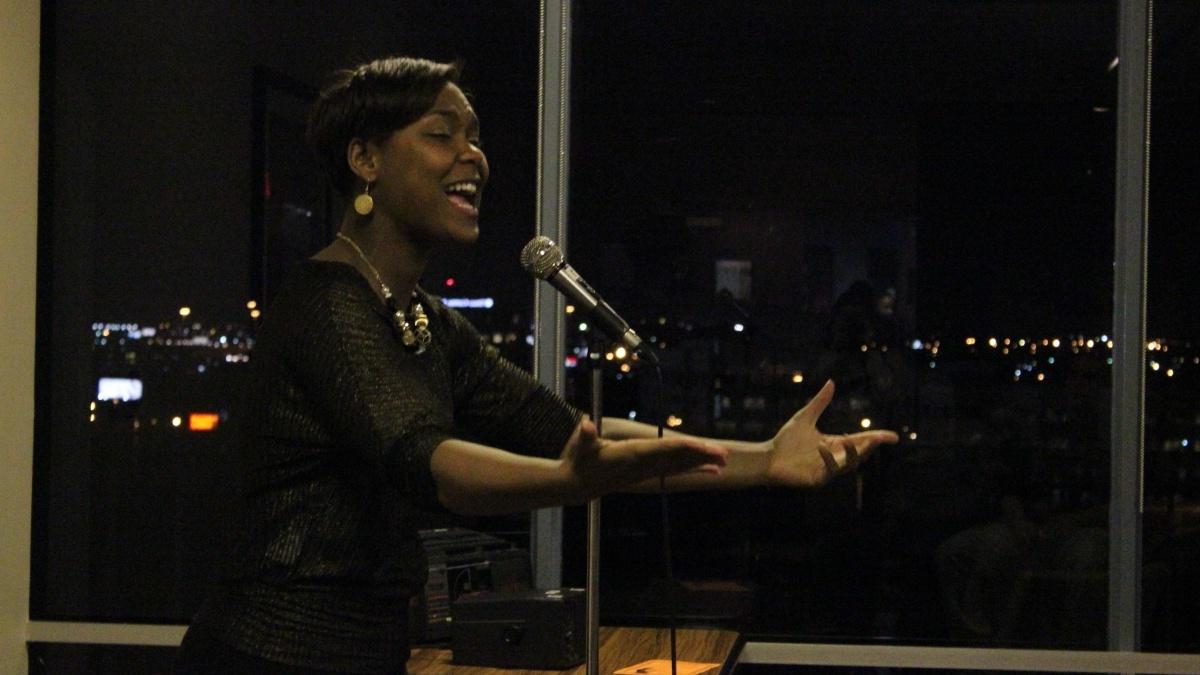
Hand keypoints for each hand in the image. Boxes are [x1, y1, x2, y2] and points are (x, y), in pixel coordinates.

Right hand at [562, 419, 728, 498]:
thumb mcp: (581, 446)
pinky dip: (694, 470)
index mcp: (632, 455)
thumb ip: (585, 436)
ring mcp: (648, 472)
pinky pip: (675, 472)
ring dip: (702, 463)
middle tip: (725, 453)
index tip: (702, 447)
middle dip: (701, 456)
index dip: (683, 448)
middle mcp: (644, 466)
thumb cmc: (580, 461)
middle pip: (678, 459)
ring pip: (680, 466)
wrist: (578, 485)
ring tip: (724, 461)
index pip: (663, 449)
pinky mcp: (648, 475)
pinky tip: (712, 472)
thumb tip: (585, 425)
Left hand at [766, 380, 898, 487]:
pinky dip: (828, 460)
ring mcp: (827, 470)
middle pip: (860, 454)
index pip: (860, 441)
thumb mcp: (805, 417)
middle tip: (876, 438)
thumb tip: (831, 382)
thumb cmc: (786, 440)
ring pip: (848, 465)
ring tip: (848, 440)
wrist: (768, 457)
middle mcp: (835, 457)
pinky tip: (822, 448)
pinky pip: (828, 472)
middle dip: (870, 447)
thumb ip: (820, 402)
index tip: (893, 436)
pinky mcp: (817, 479)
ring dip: (851, 454)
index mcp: (835, 444)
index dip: (877, 438)